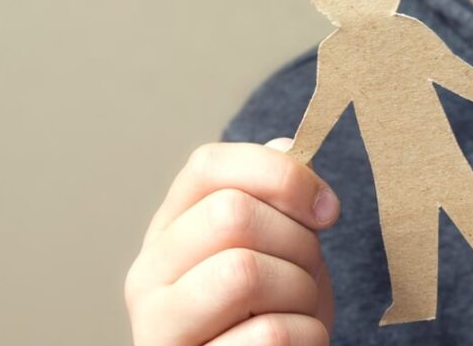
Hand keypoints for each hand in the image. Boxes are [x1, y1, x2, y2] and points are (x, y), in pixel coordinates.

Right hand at [125, 138, 339, 344]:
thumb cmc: (271, 312)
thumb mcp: (277, 247)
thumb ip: (275, 197)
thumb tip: (286, 147)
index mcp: (168, 231)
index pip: (208, 165)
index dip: (280, 175)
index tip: (324, 209)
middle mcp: (148, 275)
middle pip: (231, 215)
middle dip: (297, 242)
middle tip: (306, 271)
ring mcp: (159, 328)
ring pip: (244, 272)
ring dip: (301, 292)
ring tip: (296, 311)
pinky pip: (269, 334)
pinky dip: (306, 335)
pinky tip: (294, 345)